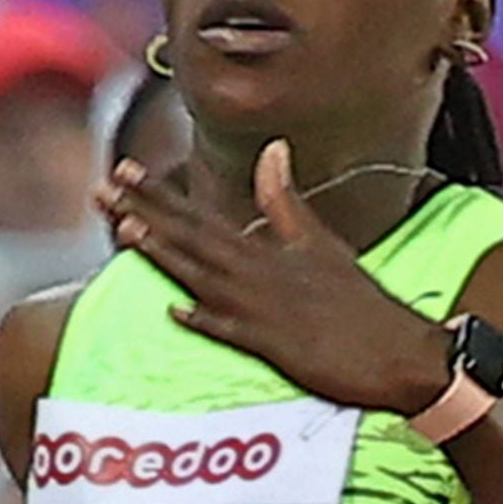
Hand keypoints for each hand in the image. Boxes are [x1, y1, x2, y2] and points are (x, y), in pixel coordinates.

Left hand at [97, 140, 468, 416]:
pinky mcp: (277, 348)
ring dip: (164, 253)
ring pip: (202, 277)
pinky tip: (175, 311)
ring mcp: (265, 312)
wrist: (400, 354)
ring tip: (124, 228)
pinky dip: (205, 321)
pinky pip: (234, 333)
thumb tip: (272, 149)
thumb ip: (287, 201)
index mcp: (267, 252)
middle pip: (191, 239)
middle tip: (102, 188)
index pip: (202, 216)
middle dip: (144, 212)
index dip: (160, 193)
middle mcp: (259, 276)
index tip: (125, 169)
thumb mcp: (323, 244)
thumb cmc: (362, 305)